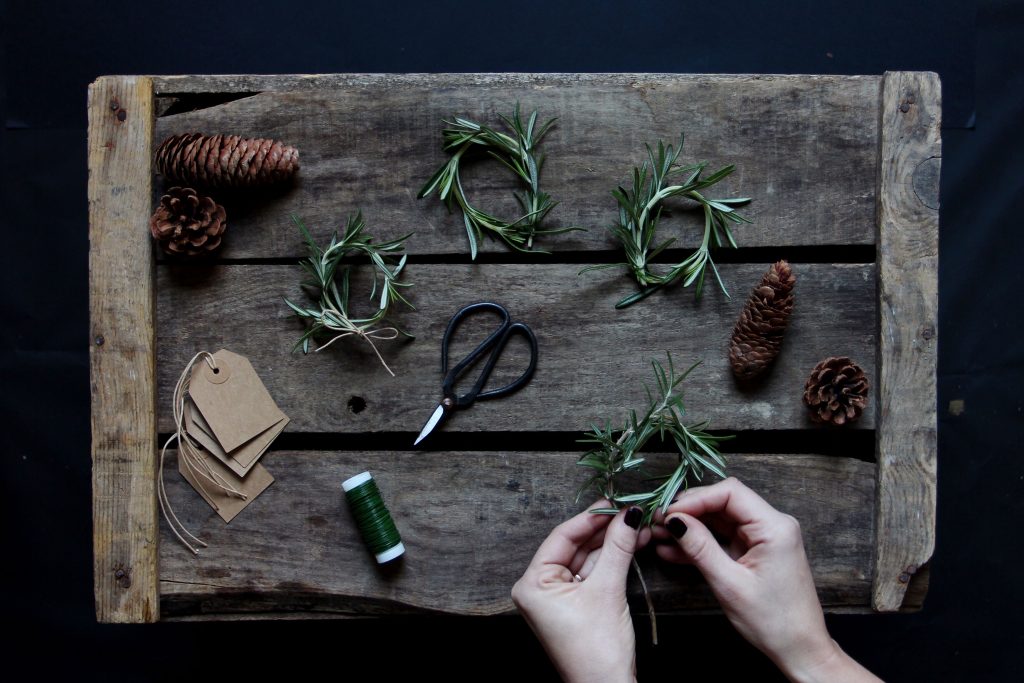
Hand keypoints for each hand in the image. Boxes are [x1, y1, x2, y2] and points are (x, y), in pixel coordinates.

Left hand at [512, 502, 649, 682]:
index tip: (614, 503)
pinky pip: (592, 574)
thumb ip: (617, 548)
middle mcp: (539, 588)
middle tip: (631, 511)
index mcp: (532, 584)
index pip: (561, 537)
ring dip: (612, 544)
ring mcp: (557, 597)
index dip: (590, 518)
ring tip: (637, 524)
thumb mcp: (607, 590)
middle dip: (605, 530)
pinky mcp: (575, 605)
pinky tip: (630, 543)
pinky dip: (611, 560)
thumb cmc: (597, 650)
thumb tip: (629, 515)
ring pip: (586, 559)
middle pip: (575, 546)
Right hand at [654, 478, 879, 682]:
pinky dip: (701, 542)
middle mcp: (772, 525)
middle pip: (723, 502)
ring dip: (690, 527)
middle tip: (658, 522)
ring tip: (658, 535)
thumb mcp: (729, 584)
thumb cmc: (772, 621)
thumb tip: (673, 520)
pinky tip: (673, 549)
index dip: (696, 499)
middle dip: (689, 511)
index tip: (669, 513)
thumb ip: (700, 547)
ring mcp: (763, 538)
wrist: (799, 650)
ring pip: (720, 520)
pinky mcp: (755, 551)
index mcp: (774, 527)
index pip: (730, 493)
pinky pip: (724, 538)